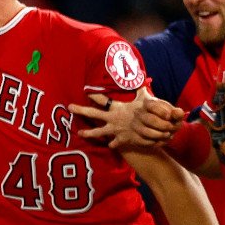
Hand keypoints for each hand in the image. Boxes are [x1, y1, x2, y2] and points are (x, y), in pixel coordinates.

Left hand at [69, 87, 184, 147]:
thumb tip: (142, 79)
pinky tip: (107, 145)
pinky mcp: (120, 140)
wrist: (154, 131)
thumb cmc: (149, 113)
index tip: (86, 91)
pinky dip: (111, 144)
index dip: (94, 95)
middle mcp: (113, 119)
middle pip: (93, 114)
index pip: (103, 99)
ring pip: (97, 132)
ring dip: (88, 133)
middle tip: (70, 107)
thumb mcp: (145, 100)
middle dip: (81, 110)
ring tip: (80, 133)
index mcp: (117, 108)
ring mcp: (115, 130)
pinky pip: (113, 143)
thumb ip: (141, 91)